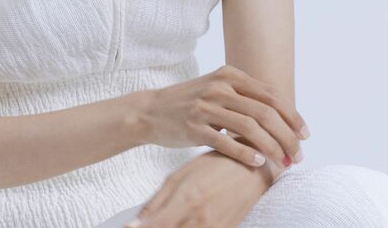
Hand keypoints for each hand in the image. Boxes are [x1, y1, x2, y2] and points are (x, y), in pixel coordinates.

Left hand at [123, 149, 270, 227]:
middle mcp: (201, 221)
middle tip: (141, 227)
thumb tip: (134, 225)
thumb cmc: (212, 166)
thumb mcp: (179, 177)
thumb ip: (156, 202)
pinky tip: (180, 226)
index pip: (156, 227)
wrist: (252, 169)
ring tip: (157, 225)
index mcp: (186, 201)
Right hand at [140, 64, 308, 168]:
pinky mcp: (194, 127)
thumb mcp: (217, 88)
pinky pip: (226, 142)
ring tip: (284, 162)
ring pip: (250, 128)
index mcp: (229, 75)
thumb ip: (244, 95)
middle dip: (287, 135)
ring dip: (272, 148)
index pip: (270, 95)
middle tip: (299, 154)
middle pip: (265, 112)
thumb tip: (280, 114)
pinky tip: (259, 163)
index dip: (292, 116)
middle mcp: (219, 87)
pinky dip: (246, 154)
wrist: (151, 110)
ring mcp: (205, 106)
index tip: (305, 135)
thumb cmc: (190, 102)